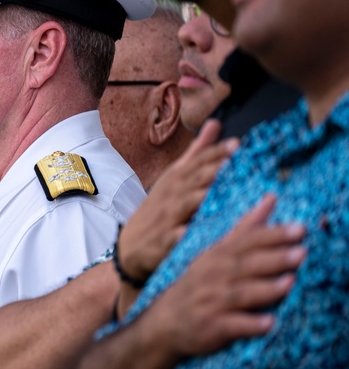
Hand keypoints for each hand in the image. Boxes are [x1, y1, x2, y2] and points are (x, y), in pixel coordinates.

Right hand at [119, 119, 237, 281]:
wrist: (131, 245)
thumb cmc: (161, 208)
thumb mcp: (175, 177)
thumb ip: (198, 153)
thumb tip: (216, 123)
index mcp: (176, 177)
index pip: (198, 161)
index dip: (216, 152)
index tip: (237, 143)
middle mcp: (172, 194)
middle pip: (193, 179)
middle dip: (212, 170)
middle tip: (233, 162)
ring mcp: (167, 216)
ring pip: (185, 205)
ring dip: (198, 198)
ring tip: (214, 192)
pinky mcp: (163, 240)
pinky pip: (174, 237)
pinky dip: (181, 235)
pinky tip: (190, 233)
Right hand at [147, 194, 304, 357]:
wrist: (164, 323)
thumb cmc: (199, 284)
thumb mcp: (216, 253)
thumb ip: (246, 228)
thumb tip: (271, 198)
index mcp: (217, 256)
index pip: (247, 241)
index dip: (272, 235)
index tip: (299, 229)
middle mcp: (213, 276)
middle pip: (246, 265)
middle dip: (274, 259)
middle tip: (301, 252)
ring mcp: (211, 302)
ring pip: (241, 294)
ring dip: (265, 289)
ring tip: (289, 284)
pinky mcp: (211, 327)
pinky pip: (232, 326)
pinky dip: (250, 325)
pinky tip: (269, 323)